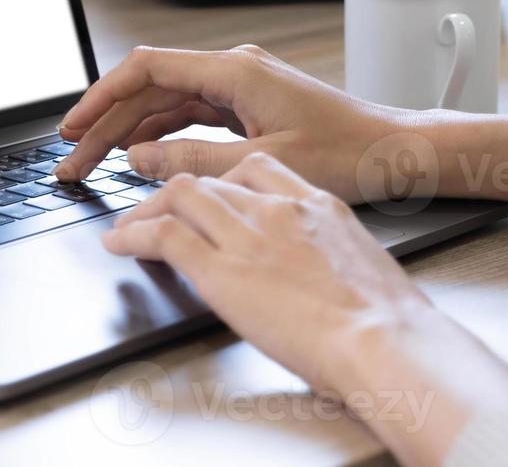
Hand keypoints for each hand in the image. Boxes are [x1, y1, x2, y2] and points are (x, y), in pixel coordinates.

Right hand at [55, 45, 401, 194]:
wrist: (399, 152)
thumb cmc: (350, 154)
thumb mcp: (262, 163)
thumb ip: (194, 161)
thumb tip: (138, 158)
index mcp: (234, 71)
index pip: (146, 70)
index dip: (101, 96)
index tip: (73, 126)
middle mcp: (233, 70)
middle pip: (149, 89)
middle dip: (105, 123)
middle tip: (71, 159)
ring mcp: (241, 87)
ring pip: (165, 104)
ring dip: (127, 132)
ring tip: (93, 162)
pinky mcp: (249, 107)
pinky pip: (189, 115)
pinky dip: (159, 135)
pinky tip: (139, 156)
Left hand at [103, 152, 430, 389]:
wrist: (385, 339)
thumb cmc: (389, 321)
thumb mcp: (364, 268)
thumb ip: (329, 259)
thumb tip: (317, 277)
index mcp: (318, 205)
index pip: (258, 169)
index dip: (224, 178)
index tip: (212, 192)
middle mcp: (277, 208)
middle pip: (212, 179)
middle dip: (178, 192)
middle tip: (158, 208)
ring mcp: (246, 234)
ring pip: (179, 196)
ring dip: (147, 209)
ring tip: (130, 224)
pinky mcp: (220, 269)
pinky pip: (162, 235)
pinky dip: (132, 235)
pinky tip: (119, 243)